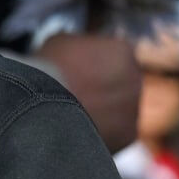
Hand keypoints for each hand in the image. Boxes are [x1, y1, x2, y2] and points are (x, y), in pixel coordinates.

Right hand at [36, 33, 140, 152]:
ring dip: (103, 111)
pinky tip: (79, 130)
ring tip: (74, 115)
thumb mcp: (59, 42)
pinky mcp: (127, 135)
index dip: (94, 62)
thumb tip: (75, 54)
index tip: (79, 69)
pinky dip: (100, 132)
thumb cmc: (48, 71)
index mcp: (122, 51)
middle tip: (78, 93)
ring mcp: (133, 108)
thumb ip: (78, 46)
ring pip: (119, 109)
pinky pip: (115, 132)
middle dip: (103, 87)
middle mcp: (135, 78)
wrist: (43, 107)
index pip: (114, 54)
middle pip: (121, 82)